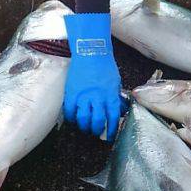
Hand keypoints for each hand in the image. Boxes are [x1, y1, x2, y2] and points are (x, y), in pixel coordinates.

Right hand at [64, 13, 122, 140]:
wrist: (91, 53)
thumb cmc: (105, 67)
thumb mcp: (116, 83)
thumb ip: (116, 98)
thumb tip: (120, 110)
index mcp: (110, 96)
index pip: (113, 118)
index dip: (112, 130)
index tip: (111, 137)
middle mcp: (98, 98)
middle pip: (97, 121)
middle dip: (97, 130)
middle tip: (96, 132)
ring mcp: (83, 96)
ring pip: (83, 119)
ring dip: (84, 127)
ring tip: (85, 128)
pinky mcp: (71, 93)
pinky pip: (70, 111)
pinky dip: (71, 118)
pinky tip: (73, 120)